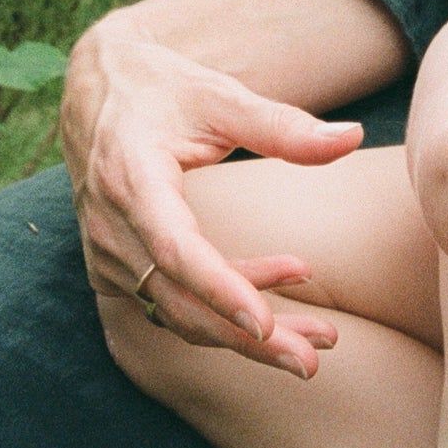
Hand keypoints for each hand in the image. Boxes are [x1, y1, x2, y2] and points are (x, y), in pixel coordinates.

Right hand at [63, 13, 364, 362]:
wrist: (95, 91)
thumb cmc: (162, 88)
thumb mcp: (219, 96)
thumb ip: (281, 125)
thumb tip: (352, 137)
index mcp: (131, 179)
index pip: (174, 249)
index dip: (219, 287)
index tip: (266, 322)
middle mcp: (113, 227)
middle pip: (179, 301)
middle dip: (246, 339)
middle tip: (313, 359)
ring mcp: (109, 254)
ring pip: (179, 314)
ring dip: (245, 335)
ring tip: (321, 338)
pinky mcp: (119, 267)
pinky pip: (172, 302)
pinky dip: (224, 310)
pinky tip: (282, 289)